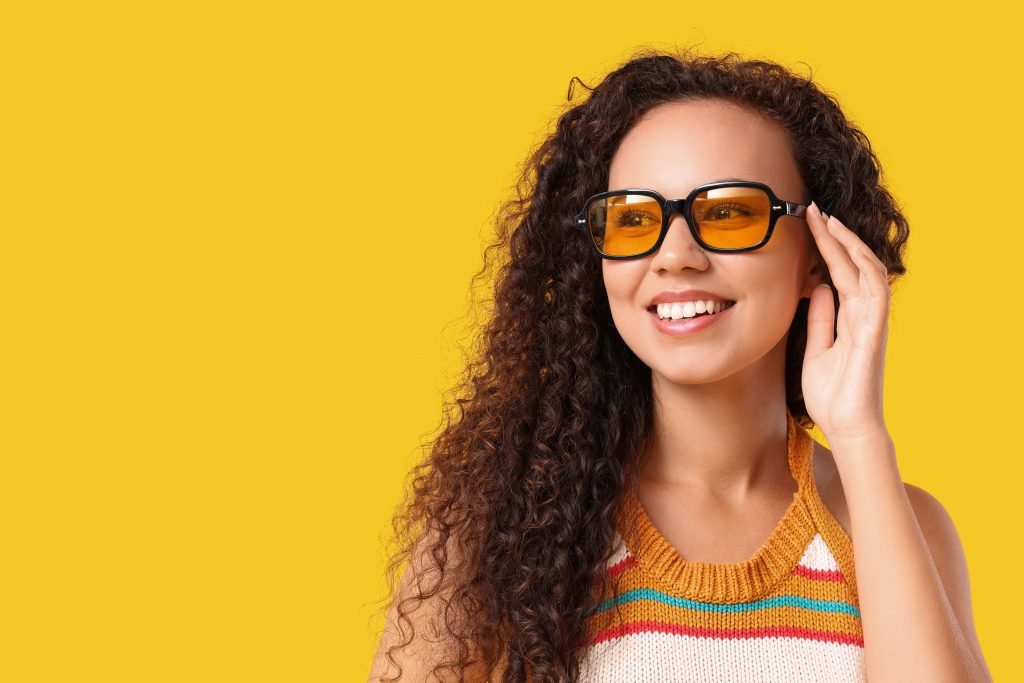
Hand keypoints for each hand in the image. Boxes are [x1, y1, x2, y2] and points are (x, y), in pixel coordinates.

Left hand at [802, 202, 890, 443]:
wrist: (846, 426)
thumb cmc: (832, 393)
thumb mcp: (815, 349)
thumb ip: (819, 319)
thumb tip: (817, 289)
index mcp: (850, 317)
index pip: (839, 272)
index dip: (826, 247)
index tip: (808, 223)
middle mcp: (864, 315)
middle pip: (853, 265)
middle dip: (834, 236)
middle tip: (813, 210)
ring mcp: (873, 322)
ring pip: (868, 271)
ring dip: (849, 245)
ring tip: (828, 221)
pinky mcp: (874, 334)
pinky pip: (875, 295)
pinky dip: (865, 271)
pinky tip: (848, 252)